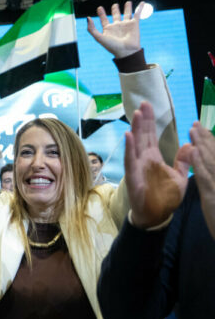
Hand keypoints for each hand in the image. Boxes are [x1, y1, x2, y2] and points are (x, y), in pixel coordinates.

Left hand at [86, 1, 143, 58]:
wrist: (126, 52)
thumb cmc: (112, 46)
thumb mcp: (99, 37)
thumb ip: (92, 29)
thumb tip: (88, 18)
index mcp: (108, 29)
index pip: (104, 19)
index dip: (101, 14)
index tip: (99, 8)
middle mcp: (117, 26)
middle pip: (116, 15)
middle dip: (115, 10)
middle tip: (115, 5)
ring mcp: (126, 25)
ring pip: (127, 14)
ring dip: (127, 8)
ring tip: (128, 2)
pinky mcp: (135, 24)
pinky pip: (137, 14)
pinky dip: (140, 8)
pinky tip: (142, 3)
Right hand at [124, 102, 188, 227]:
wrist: (156, 215)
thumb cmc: (165, 197)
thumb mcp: (180, 178)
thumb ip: (183, 161)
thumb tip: (190, 145)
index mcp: (154, 158)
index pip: (151, 135)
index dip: (151, 121)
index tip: (149, 105)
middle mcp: (144, 159)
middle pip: (143, 135)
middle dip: (143, 119)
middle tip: (143, 103)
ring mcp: (137, 166)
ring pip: (135, 143)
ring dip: (136, 128)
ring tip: (137, 114)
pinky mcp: (133, 175)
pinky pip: (130, 159)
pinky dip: (129, 147)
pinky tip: (128, 135)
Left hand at [189, 122, 214, 237]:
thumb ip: (210, 179)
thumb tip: (203, 164)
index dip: (209, 141)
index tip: (200, 128)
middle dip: (205, 138)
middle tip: (196, 124)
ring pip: (212, 161)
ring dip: (203, 144)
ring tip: (194, 130)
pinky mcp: (214, 195)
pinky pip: (206, 176)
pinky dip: (199, 162)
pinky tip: (193, 151)